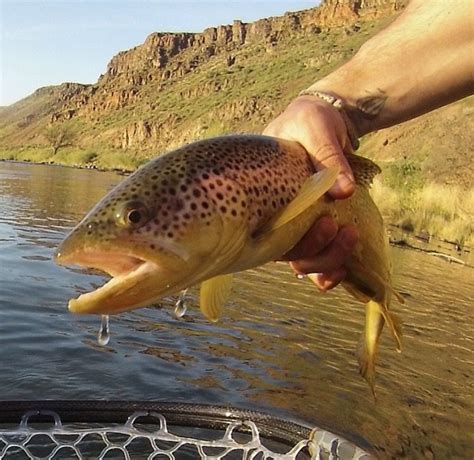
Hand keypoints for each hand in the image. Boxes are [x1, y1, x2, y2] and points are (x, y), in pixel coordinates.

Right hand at [263, 95, 358, 290]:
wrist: (325, 118)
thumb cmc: (310, 120)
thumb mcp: (316, 128)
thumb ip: (328, 157)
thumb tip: (344, 192)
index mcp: (263, 196)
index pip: (269, 234)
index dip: (296, 244)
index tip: (328, 223)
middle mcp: (274, 217)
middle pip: (289, 255)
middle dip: (318, 252)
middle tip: (341, 228)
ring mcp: (293, 224)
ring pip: (303, 261)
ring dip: (328, 260)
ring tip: (351, 237)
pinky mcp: (314, 225)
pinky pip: (318, 255)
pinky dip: (331, 266)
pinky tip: (347, 267)